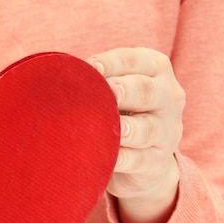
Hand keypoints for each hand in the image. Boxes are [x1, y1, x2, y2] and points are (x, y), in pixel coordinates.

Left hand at [87, 48, 184, 222]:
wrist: (145, 161)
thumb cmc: (121, 112)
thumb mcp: (115, 90)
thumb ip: (95, 80)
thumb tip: (55, 73)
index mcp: (156, 71)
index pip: (136, 60)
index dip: (112, 62)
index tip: (89, 66)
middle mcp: (168, 98)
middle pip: (148, 91)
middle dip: (127, 89)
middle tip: (108, 90)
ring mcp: (166, 132)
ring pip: (148, 128)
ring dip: (129, 128)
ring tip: (115, 129)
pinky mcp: (157, 162)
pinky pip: (141, 160)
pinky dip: (125, 159)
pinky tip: (112, 159)